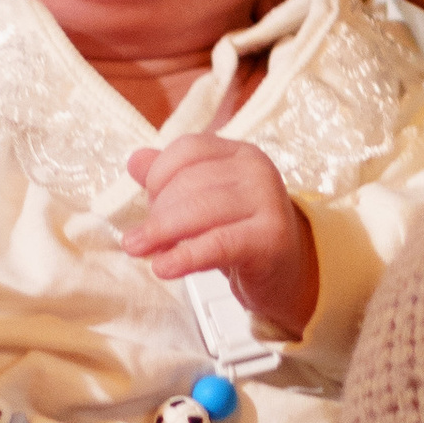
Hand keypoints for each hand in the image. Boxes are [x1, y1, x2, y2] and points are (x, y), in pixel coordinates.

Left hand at [126, 136, 317, 334]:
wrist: (289, 274)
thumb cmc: (243, 235)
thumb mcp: (206, 203)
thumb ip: (171, 179)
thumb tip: (135, 160)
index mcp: (241, 154)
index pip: (189, 149)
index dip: (158, 175)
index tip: (147, 204)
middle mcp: (258, 170)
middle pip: (191, 181)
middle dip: (157, 212)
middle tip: (139, 240)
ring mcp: (269, 202)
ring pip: (201, 210)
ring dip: (162, 233)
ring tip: (140, 251)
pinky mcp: (272, 238)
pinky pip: (219, 243)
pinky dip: (186, 256)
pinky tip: (164, 268)